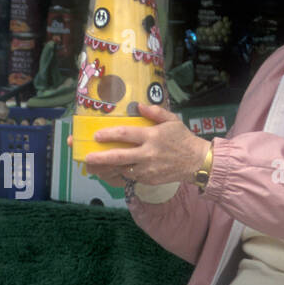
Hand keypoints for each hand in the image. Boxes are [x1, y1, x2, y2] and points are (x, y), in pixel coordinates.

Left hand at [82, 102, 208, 186]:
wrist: (196, 162)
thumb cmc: (182, 138)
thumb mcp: (172, 120)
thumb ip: (155, 112)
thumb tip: (139, 105)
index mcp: (152, 136)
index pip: (126, 134)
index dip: (109, 135)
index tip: (96, 135)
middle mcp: (148, 153)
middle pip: (119, 156)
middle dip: (101, 157)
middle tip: (87, 157)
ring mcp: (148, 169)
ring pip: (123, 169)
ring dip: (108, 168)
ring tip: (94, 166)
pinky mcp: (149, 179)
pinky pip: (130, 177)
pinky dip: (121, 173)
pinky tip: (112, 170)